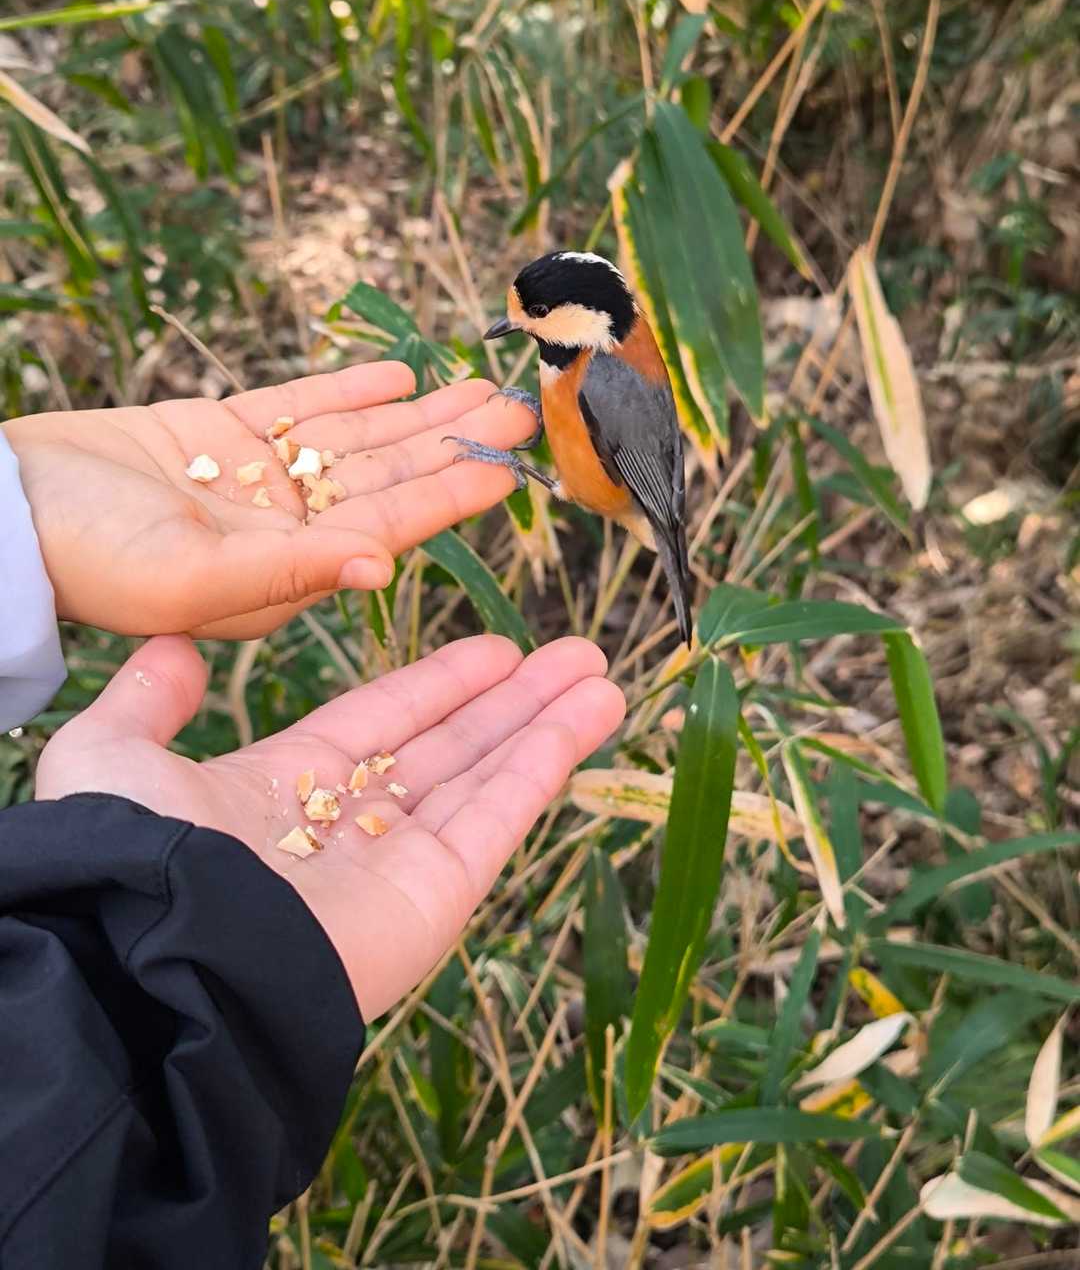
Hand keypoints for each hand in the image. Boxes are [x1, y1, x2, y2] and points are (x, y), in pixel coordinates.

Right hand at [5, 363, 534, 637]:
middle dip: (451, 443)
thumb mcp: (189, 577)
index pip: (388, 525)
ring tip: (479, 384)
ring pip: (355, 437)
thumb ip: (289, 571)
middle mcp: (280, 527)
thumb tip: (382, 567)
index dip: (450, 495)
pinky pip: (300, 405)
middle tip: (520, 410)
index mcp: (283, 573)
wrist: (0, 511)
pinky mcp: (219, 430)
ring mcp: (253, 477)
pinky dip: (349, 388)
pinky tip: (402, 374)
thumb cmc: (84, 558)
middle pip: (386, 475)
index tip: (510, 468)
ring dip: (418, 411)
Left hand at [35, 634, 624, 1019]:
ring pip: (488, 777)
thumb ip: (146, 704)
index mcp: (284, 790)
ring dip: (547, 723)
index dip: (440, 685)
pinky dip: (548, 762)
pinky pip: (501, 815)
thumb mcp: (109, 756)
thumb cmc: (138, 853)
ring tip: (601, 674)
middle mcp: (350, 826)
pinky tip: (592, 714)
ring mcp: (399, 862)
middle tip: (573, 655)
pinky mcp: (438, 893)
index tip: (495, 650)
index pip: (382, 722)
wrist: (169, 956)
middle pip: (451, 747)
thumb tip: (172, 652)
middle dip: (513, 702)